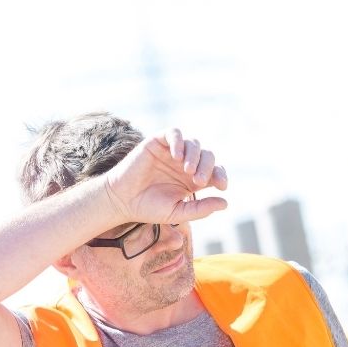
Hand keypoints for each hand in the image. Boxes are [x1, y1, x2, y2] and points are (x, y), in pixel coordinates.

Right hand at [104, 128, 227, 225]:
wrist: (122, 201)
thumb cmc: (148, 208)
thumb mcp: (178, 212)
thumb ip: (201, 209)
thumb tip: (225, 203)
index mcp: (192, 180)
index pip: (215, 172)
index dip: (221, 176)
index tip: (222, 186)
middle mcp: (185, 164)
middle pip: (208, 156)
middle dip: (207, 167)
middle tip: (198, 181)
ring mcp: (172, 152)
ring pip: (193, 144)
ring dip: (194, 156)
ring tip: (187, 171)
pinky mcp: (158, 142)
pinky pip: (174, 134)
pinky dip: (179, 142)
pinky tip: (177, 157)